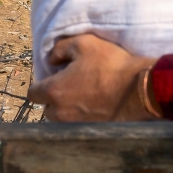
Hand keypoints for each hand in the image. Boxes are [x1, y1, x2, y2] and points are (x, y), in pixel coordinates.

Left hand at [28, 34, 157, 121]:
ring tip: (86, 95)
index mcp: (54, 91)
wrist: (139, 89)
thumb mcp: (84, 43)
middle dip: (55, 98)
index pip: (32, 93)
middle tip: (72, 85)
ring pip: (62, 117)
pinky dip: (83, 116)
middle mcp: (60, 112)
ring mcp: (75, 123)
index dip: (42, 83)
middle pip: (47, 108)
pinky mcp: (90, 129)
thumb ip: (61, 48)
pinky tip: (97, 104)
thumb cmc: (110, 64)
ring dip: (68, 108)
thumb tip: (52, 59)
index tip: (56, 75)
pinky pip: (78, 123)